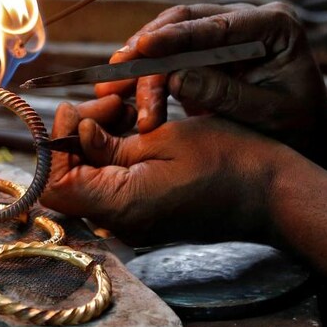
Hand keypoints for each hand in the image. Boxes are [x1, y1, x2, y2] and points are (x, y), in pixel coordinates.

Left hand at [40, 99, 295, 244]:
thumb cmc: (226, 160)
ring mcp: (133, 221)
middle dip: (78, 135)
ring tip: (127, 109)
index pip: (55, 184)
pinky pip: (113, 183)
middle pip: (69, 180)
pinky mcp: (146, 213)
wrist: (271, 193)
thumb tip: (75, 131)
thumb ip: (109, 141)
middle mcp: (120, 222)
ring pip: (90, 178)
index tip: (79, 110)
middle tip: (110, 104)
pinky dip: (115, 153)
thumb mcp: (162, 137)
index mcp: (120, 204)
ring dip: (98, 141)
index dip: (56, 143)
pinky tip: (137, 127)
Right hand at [95, 3, 326, 172]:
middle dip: (146, 49)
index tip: (142, 47)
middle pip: (186, 22)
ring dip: (139, 61)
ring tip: (110, 84)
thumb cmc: (298, 127)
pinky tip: (122, 85)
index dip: (176, 36)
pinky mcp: (208, 49)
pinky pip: (170, 53)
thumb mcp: (267, 115)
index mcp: (275, 26)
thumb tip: (174, 78)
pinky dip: (147, 71)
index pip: (218, 24)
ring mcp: (225, 30)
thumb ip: (224, 95)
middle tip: (116, 73)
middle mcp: (248, 19)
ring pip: (172, 35)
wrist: (309, 136)